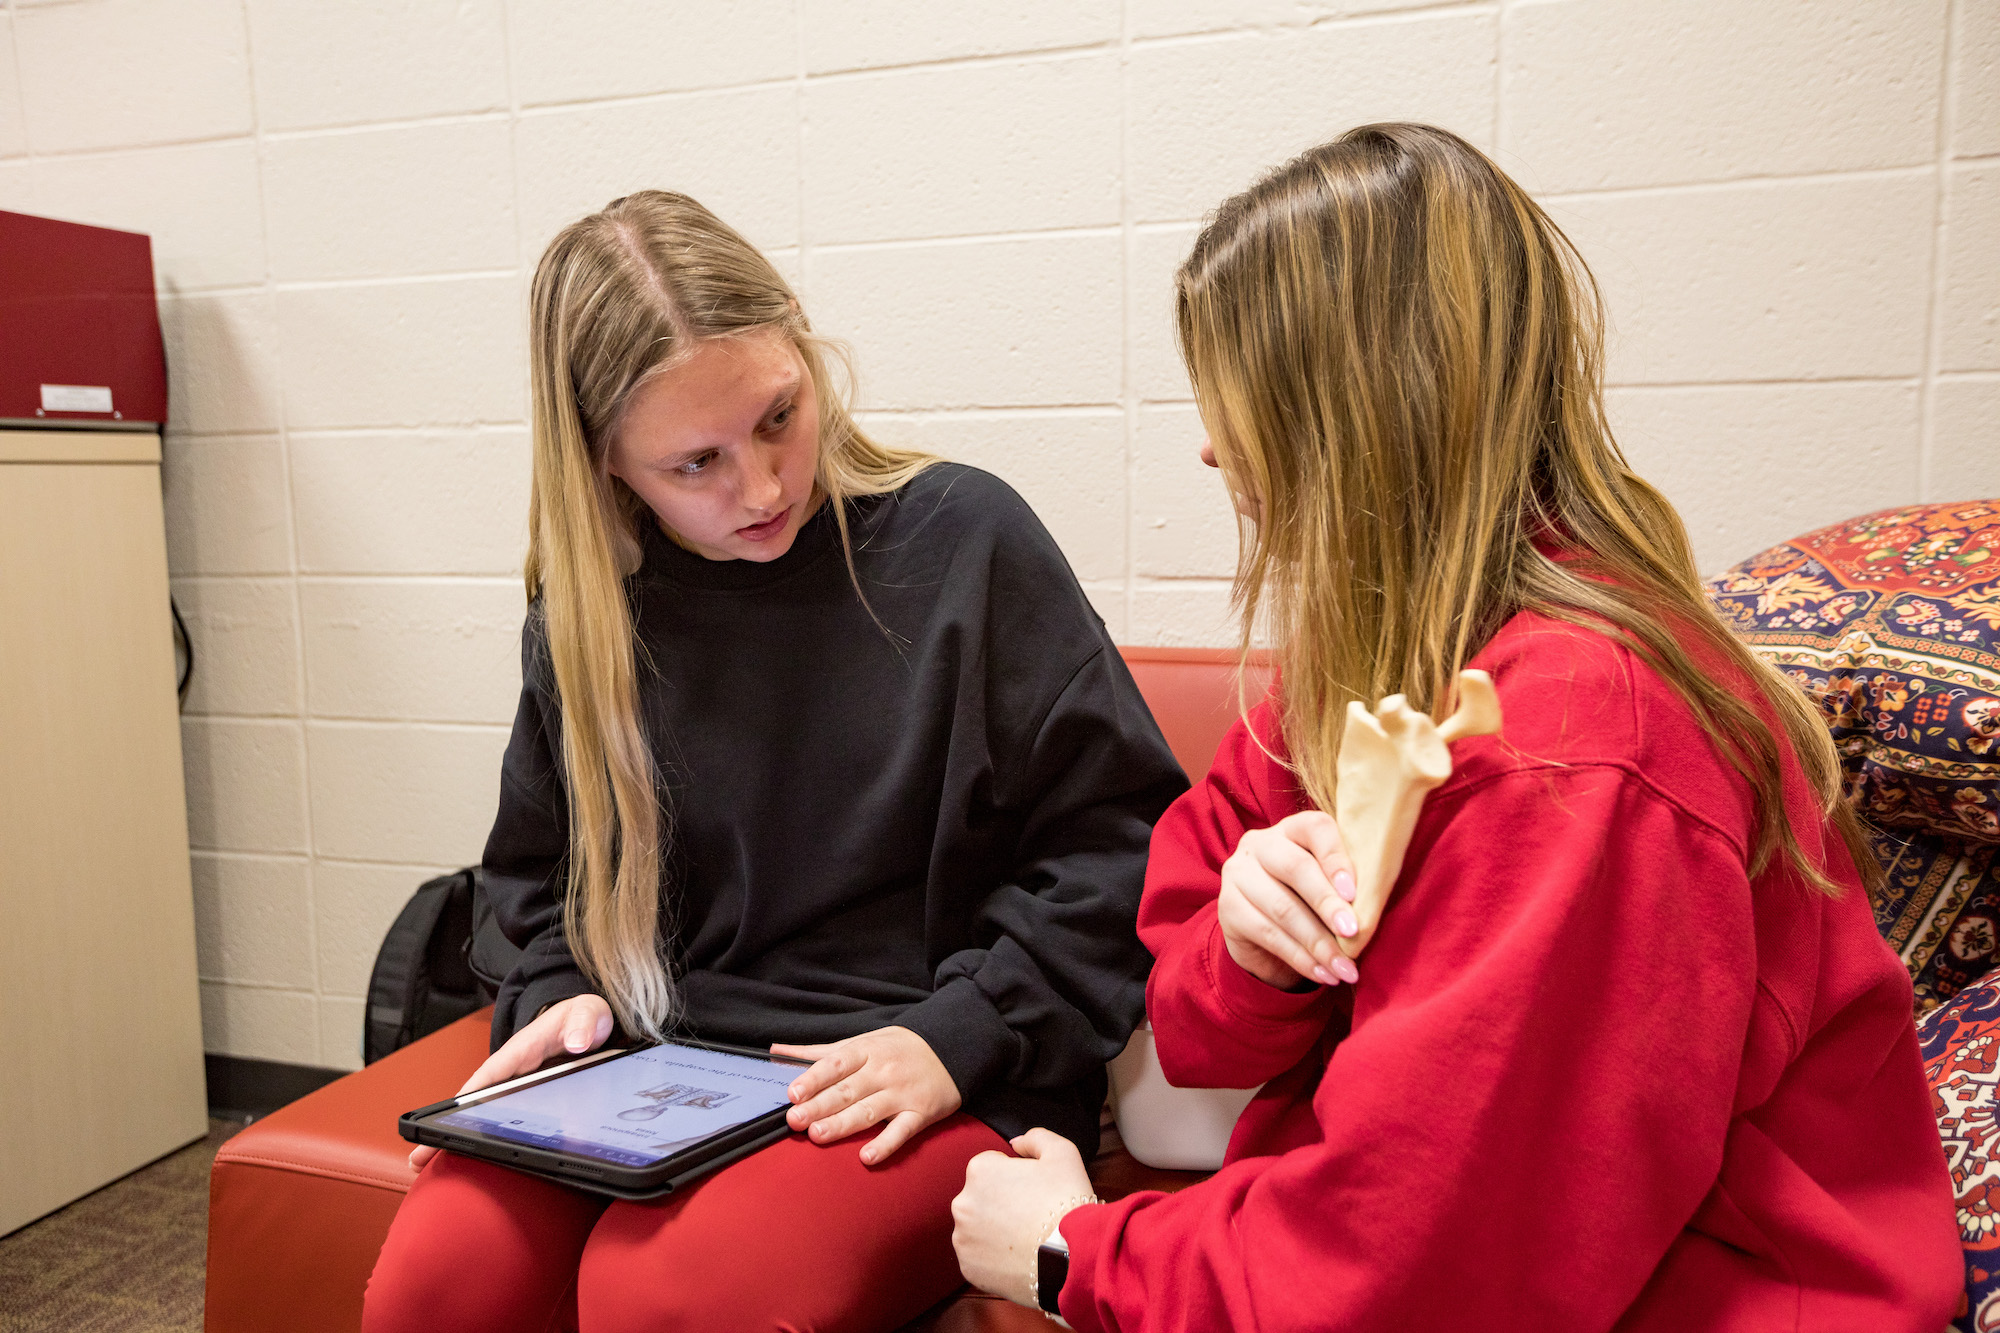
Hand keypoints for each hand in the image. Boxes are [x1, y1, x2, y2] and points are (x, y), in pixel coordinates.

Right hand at [406, 993, 613, 1172]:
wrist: (589, 1019)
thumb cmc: (583, 1015)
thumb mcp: (588, 1013)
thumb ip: (583, 1024)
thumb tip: (576, 1041)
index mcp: (522, 1049)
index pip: (490, 1073)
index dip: (468, 1095)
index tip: (445, 1118)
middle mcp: (513, 1069)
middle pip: (475, 1100)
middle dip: (447, 1127)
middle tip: (421, 1157)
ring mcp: (517, 1084)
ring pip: (484, 1113)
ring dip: (460, 1136)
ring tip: (432, 1166)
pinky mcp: (527, 1097)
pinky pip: (503, 1118)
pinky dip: (486, 1136)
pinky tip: (475, 1160)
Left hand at [770, 1025, 960, 1165]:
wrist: (952, 1048)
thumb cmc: (898, 1048)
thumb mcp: (862, 1040)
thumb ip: (819, 1051)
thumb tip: (776, 1052)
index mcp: (866, 1051)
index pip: (836, 1064)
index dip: (814, 1079)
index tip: (793, 1093)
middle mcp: (883, 1072)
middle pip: (848, 1090)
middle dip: (820, 1105)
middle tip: (795, 1119)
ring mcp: (902, 1094)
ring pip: (869, 1111)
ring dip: (843, 1124)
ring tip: (819, 1135)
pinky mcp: (921, 1114)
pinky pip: (902, 1131)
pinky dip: (885, 1145)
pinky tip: (866, 1157)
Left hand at [952, 1128, 1095, 1308]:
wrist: (1071, 1257)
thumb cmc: (1065, 1201)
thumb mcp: (1062, 1152)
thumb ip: (1035, 1137)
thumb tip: (1015, 1143)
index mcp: (979, 1170)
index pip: (992, 1166)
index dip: (1015, 1176)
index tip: (1032, 1190)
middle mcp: (962, 1203)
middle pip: (982, 1197)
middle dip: (1001, 1202)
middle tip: (1030, 1214)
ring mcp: (963, 1238)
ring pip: (978, 1227)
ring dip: (994, 1229)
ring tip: (1025, 1237)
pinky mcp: (968, 1267)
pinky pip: (979, 1256)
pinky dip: (993, 1257)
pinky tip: (1017, 1256)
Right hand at [1218, 810, 1362, 990]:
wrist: (1265, 933)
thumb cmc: (1309, 901)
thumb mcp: (1329, 886)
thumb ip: (1347, 888)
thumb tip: (1372, 911)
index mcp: (1293, 829)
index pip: (1315, 828)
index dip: (1337, 858)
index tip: (1355, 893)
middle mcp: (1260, 844)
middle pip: (1296, 868)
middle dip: (1328, 904)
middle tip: (1353, 932)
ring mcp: (1238, 874)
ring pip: (1283, 909)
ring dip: (1319, 943)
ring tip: (1345, 968)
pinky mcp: (1227, 908)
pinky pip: (1268, 935)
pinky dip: (1301, 959)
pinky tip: (1324, 974)